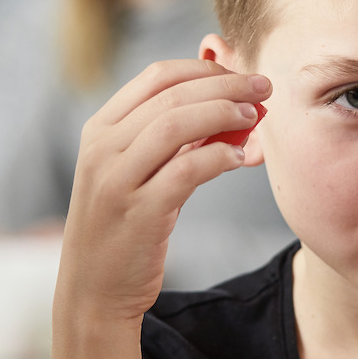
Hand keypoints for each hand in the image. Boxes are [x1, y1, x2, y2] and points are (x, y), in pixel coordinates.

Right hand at [58, 58, 270, 325]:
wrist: (93, 290)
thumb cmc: (123, 228)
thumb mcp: (135, 174)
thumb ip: (171, 142)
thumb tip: (231, 109)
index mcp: (100, 130)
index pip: (156, 77)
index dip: (204, 68)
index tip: (240, 74)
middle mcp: (103, 149)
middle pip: (172, 96)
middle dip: (225, 85)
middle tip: (263, 86)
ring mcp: (116, 180)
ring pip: (175, 125)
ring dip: (223, 113)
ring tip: (255, 117)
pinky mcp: (138, 213)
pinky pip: (185, 171)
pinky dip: (217, 157)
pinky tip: (239, 157)